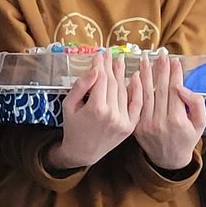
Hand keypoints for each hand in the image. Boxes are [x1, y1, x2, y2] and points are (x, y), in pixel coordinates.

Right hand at [49, 52, 140, 172]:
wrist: (82, 153)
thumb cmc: (72, 128)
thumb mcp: (68, 105)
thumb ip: (80, 86)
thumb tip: (94, 69)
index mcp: (95, 109)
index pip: (100, 79)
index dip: (100, 64)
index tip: (100, 53)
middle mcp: (112, 114)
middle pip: (113, 83)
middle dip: (110, 66)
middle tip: (109, 53)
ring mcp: (123, 121)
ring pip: (124, 91)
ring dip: (122, 74)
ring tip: (119, 61)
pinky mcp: (130, 126)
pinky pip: (136, 104)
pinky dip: (137, 90)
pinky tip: (135, 77)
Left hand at [133, 52, 205, 169]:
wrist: (169, 160)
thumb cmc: (187, 138)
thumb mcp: (201, 123)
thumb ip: (196, 104)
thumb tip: (181, 87)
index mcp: (178, 120)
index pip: (175, 90)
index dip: (174, 74)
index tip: (174, 60)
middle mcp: (160, 122)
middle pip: (160, 89)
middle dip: (160, 70)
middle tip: (161, 54)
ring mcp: (146, 124)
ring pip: (146, 94)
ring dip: (145, 75)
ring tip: (145, 59)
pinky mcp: (136, 126)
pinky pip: (136, 104)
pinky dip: (135, 89)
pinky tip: (135, 76)